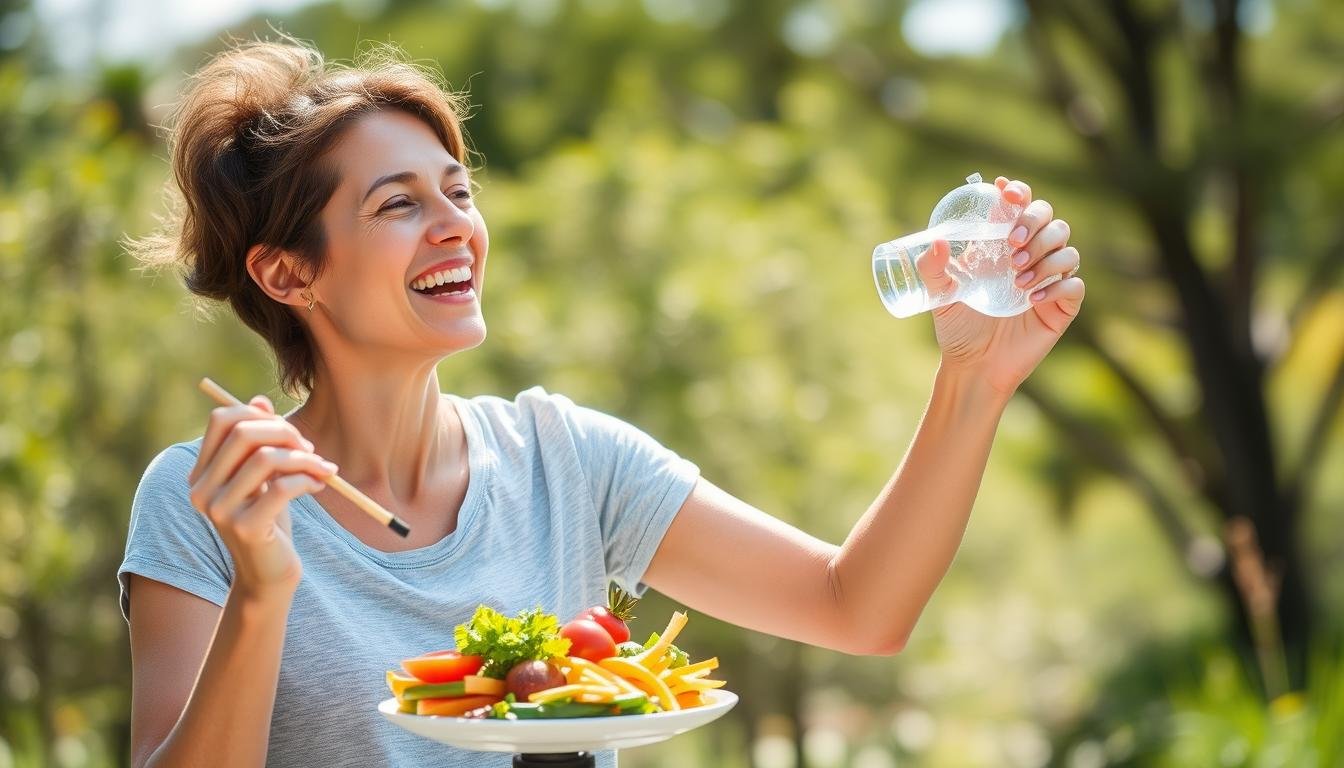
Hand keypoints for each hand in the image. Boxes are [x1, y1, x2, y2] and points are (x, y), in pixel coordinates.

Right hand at [186, 395, 336, 597]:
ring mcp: (220, 510)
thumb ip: (259, 442)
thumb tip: (259, 401)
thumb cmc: (268, 519)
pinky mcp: (246, 527)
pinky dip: (308, 479)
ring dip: (304, 458)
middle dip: (286, 433)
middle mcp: (202, 490)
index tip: (288, 431)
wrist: (268, 574)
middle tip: (310, 449)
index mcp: (202, 473)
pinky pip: (282, 487)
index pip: (221, 420)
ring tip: (324, 469)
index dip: (258, 414)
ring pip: (266, 458)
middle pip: (243, 433)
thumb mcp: (263, 477)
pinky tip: (319, 485)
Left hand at [916, 176, 1084, 396]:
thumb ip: (932, 268)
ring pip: (1068, 249)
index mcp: (1004, 246)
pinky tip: (1032, 299)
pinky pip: (1074, 285)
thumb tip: (935, 242)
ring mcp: (1049, 281)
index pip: (1021, 207)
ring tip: (1017, 280)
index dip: (1020, 193)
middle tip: (1013, 243)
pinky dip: (1057, 287)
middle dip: (1035, 223)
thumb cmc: (958, 327)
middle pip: (1051, 219)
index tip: (1006, 192)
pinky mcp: (1061, 307)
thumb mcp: (939, 295)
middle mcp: (1031, 256)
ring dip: (1045, 258)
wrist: (973, 366)